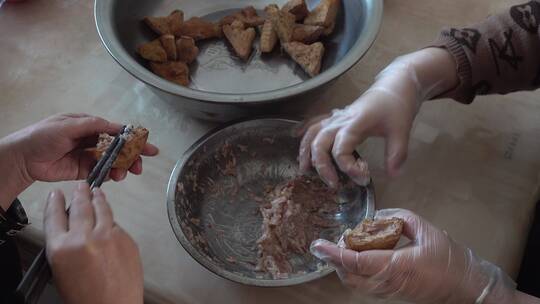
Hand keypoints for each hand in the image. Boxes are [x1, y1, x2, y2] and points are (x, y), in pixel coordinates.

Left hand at [4, 113, 158, 183]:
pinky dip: (110, 175)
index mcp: (89, 126)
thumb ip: (91, 125)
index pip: (115, 131)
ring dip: (121, 167)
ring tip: (124, 174)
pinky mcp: (83, 171)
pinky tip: (113, 177)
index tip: (146, 146)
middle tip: (141, 165)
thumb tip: (113, 125)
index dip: (132, 138)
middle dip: (132, 156)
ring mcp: (88, 156)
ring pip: (112, 162)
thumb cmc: (41, 136)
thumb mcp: (66, 125)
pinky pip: (102, 173)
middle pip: (118, 148)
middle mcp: (91, 140)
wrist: (23, 159)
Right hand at [44, 183, 142, 303]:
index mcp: (62, 247)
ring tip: (97, 192)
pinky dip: (111, 221)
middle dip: (80, 193)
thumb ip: (65, 246)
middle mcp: (85, 237)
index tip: (56, 194)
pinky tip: (109, 220)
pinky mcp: (126, 238)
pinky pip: (116, 225)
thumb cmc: (86, 297)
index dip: (55, 203)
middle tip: (81, 185)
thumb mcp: (61, 270)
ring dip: (98, 198)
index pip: (55, 216)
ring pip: (102, 209)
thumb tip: (73, 229)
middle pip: (81, 206)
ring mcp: (108, 236)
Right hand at [298, 48, 457, 186]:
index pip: (341, 148)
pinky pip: (315, 121)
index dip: (348, 167)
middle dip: (322, 165)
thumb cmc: (397, 107)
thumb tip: (393, 176)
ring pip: (313, 132)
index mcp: (355, 123)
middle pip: (320, 143)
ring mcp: (337, 117)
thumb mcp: (401, 131)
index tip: (362, 178)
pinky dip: (304, 129)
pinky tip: (295, 135)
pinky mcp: (337, 115)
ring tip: (304, 169)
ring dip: (305, 151)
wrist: (395, 86)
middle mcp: (341, 120)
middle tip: (333, 184)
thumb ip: (396, 154)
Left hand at [310, 209, 517, 303]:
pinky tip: (360, 255)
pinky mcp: (390, 294)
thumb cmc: (448, 258)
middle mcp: (387, 283)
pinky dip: (355, 270)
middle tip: (338, 239)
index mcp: (396, 266)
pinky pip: (363, 286)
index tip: (318, 245)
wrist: (466, 285)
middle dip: (337, 258)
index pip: (355, 261)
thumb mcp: (424, 229)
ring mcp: (388, 292)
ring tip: (348, 245)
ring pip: (354, 283)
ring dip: (344, 265)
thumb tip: (377, 216)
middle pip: (348, 275)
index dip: (334, 253)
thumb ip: (397, 217)